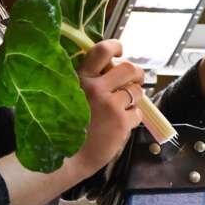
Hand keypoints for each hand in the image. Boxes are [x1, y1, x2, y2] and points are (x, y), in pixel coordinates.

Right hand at [73, 40, 143, 174]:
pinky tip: (120, 124)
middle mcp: (96, 88)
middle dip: (136, 73)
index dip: (115, 46)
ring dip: (134, 97)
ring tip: (123, 106)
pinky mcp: (121, 122)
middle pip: (129, 69)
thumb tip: (110, 67)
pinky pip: (137, 113)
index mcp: (81, 78)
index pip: (101, 50)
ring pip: (136, 91)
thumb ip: (86, 81)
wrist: (67, 157)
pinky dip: (132, 118)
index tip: (119, 51)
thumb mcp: (69, 95)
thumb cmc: (67, 125)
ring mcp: (110, 105)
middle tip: (135, 79)